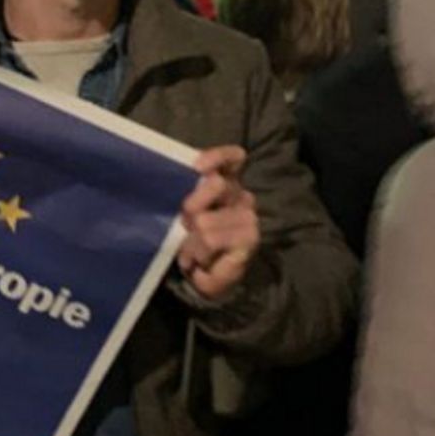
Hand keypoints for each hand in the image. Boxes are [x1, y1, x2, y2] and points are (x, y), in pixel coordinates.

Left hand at [177, 145, 258, 300]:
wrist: (204, 278)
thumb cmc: (192, 240)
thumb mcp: (185, 214)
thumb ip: (189, 194)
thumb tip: (188, 184)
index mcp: (227, 184)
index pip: (232, 159)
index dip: (217, 157)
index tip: (198, 166)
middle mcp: (242, 197)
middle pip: (215, 184)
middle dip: (191, 205)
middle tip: (185, 226)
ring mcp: (249, 219)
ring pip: (205, 220)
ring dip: (190, 240)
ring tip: (192, 251)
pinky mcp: (249, 241)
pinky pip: (210, 240)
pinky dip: (198, 253)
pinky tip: (201, 262)